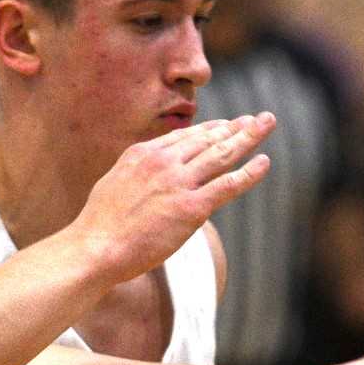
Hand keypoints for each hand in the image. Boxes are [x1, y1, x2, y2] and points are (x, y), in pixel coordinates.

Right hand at [73, 115, 273, 281]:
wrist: (96, 247)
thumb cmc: (99, 227)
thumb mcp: (113, 185)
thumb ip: (135, 176)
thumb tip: (146, 179)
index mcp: (142, 154)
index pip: (184, 136)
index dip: (210, 129)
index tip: (226, 124)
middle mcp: (163, 162)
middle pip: (208, 138)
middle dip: (236, 126)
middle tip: (259, 117)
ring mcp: (179, 183)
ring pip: (222, 154)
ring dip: (248, 137)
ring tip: (267, 124)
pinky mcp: (192, 208)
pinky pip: (228, 185)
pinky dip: (250, 173)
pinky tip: (264, 163)